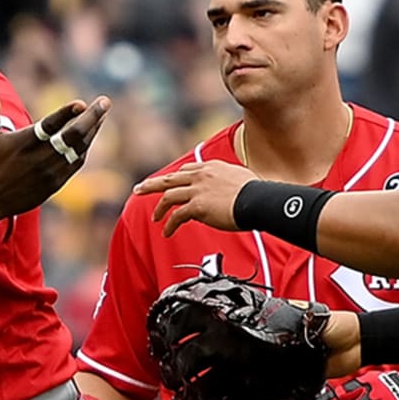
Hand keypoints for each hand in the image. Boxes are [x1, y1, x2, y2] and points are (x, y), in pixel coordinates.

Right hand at [0, 83, 109, 216]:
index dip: (66, 114)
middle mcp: (39, 158)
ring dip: (92, 131)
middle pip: (72, 136)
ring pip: (79, 149)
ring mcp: (49, 172)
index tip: (81, 103)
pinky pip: (76, 163)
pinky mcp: (54, 184)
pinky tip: (90, 136)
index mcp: (24, 143)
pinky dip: (84, 148)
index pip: (50, 125)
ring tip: (101, 115)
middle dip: (92, 117)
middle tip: (105, 102)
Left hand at [133, 160, 256, 236]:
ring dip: (159, 209)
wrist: (260, 201)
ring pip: (168, 196)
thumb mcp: (241, 177)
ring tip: (155, 219)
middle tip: (138, 189)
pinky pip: (176, 216)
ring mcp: (197, 190)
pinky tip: (167, 232)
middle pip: (169, 179)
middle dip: (151, 185)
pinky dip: (169, 224)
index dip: (176, 179)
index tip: (169, 184)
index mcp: (211, 167)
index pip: (187, 171)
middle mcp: (201, 175)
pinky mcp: (197, 206)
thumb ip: (228, 180)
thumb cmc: (257, 193)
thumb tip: (228, 190)